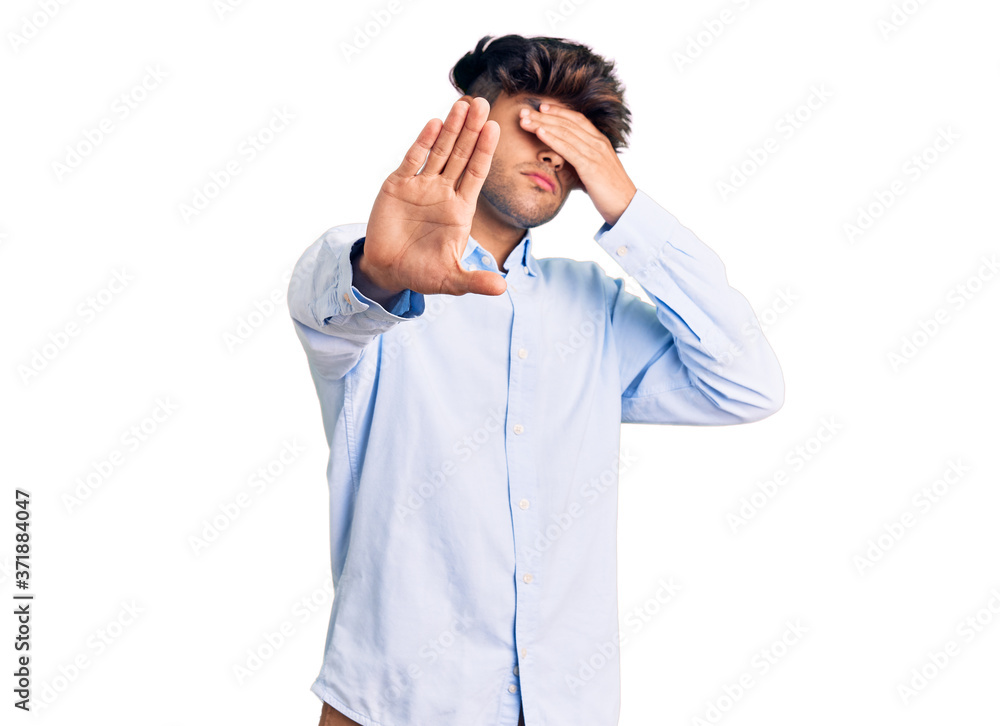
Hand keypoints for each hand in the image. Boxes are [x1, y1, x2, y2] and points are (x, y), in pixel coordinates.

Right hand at [361, 97, 505, 297]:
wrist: (388, 271)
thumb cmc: (422, 274)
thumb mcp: (451, 280)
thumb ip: (475, 281)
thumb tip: (502, 290)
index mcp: (460, 210)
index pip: (476, 174)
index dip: (484, 151)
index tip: (494, 128)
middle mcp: (443, 192)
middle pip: (460, 155)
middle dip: (471, 130)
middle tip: (482, 103)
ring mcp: (421, 187)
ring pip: (439, 152)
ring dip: (450, 129)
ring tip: (461, 104)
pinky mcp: (397, 186)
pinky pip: (412, 160)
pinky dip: (422, 142)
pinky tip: (434, 124)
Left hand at [518, 103, 636, 225]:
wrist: (626, 206)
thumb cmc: (609, 192)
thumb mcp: (594, 172)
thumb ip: (581, 162)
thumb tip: (565, 164)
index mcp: (600, 142)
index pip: (577, 120)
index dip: (558, 112)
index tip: (541, 107)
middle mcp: (598, 143)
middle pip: (567, 123)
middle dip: (544, 115)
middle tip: (523, 110)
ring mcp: (595, 153)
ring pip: (565, 132)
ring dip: (542, 124)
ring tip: (524, 120)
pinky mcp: (591, 166)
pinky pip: (568, 149)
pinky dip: (552, 139)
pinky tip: (539, 132)